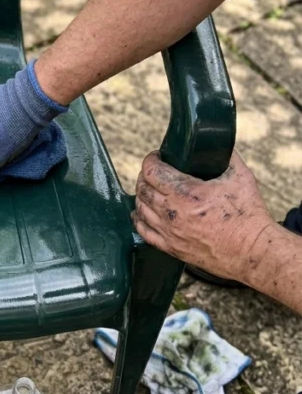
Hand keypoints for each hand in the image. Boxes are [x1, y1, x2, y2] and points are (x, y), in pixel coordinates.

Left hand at [132, 150, 276, 281]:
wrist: (253, 250)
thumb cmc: (248, 214)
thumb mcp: (240, 176)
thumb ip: (226, 155)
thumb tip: (217, 143)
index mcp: (185, 192)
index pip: (151, 171)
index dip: (151, 159)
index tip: (158, 156)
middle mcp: (172, 212)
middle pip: (142, 188)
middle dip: (145, 176)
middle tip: (155, 172)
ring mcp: (170, 232)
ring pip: (140, 209)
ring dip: (142, 196)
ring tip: (151, 190)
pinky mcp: (172, 248)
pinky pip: (143, 232)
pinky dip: (139, 219)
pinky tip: (142, 213)